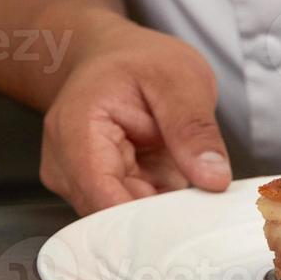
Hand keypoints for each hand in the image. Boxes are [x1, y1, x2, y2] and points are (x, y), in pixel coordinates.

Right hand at [40, 17, 230, 214]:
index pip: (103, 197)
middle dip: (159, 216)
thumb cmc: (139, 62)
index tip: (189, 222)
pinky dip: (158, 203)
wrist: (114, 57)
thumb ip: (193, 128)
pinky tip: (174, 179)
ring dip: (161, 210)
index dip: (145, 219)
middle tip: (205, 199)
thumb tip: (214, 178)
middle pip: (111, 215)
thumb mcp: (180, 79)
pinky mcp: (97, 189)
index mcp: (77, 130)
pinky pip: (130, 212)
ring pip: (123, 220)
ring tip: (187, 176)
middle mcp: (66, 163)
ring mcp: (78, 180)